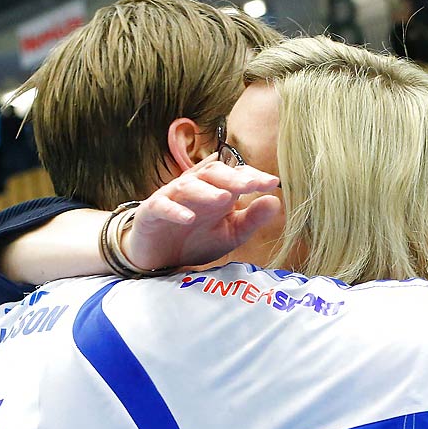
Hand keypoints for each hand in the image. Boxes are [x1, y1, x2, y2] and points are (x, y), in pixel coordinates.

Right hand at [120, 158, 283, 273]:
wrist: (159, 255)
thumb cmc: (195, 239)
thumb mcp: (230, 234)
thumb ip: (252, 219)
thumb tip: (275, 201)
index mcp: (217, 190)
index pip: (236, 174)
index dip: (253, 176)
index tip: (272, 183)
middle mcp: (195, 188)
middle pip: (212, 173)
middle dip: (232, 178)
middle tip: (251, 185)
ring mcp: (172, 197)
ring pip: (188, 186)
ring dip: (206, 191)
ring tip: (223, 199)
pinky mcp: (152, 211)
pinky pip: (162, 206)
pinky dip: (175, 211)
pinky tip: (188, 218)